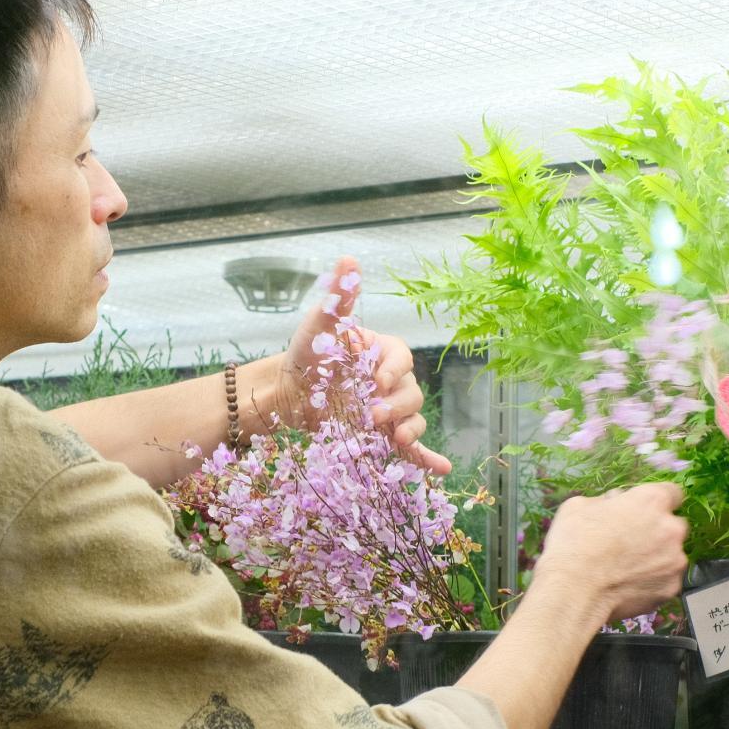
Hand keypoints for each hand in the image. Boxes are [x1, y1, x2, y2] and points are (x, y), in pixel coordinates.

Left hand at [277, 257, 450, 474]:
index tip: (376, 380)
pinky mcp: (382, 435)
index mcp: (382, 352)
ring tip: (394, 439)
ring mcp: (389, 409)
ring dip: (410, 428)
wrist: (288, 394)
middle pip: (412, 391)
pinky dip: (427, 457)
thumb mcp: (320, 326)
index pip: (401, 358)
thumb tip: (349, 259)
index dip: (394, 370)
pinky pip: (411, 446)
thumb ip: (338, 298)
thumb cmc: (307, 355)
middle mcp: (391, 381)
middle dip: (397, 404)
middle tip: (372, 415)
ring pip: (414, 417)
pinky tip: (441, 470)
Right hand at [536, 484, 688, 619]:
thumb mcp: (579, 506)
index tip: (644, 510)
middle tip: (632, 542)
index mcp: (652, 501)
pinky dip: (652, 581)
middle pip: (675, 525)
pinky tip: (629, 585)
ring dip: (657, 557)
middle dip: (659, 531)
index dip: (657, 501)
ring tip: (628, 569)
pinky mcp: (671, 588)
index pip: (672, 492)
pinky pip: (665, 580)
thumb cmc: (573, 543)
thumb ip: (606, 500)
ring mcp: (675, 561)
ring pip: (672, 555)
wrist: (575, 591)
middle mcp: (672, 528)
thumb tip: (614, 504)